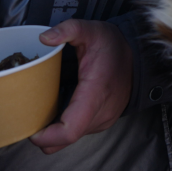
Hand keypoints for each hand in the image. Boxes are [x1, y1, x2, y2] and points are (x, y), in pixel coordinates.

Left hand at [30, 20, 131, 153]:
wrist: (142, 56)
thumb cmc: (115, 45)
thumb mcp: (93, 30)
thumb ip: (69, 29)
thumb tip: (44, 37)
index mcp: (95, 93)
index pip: (69, 131)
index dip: (44, 137)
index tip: (31, 128)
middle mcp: (101, 113)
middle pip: (63, 141)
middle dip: (42, 134)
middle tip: (30, 114)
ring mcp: (104, 120)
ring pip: (69, 140)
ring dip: (54, 131)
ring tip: (45, 109)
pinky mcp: (104, 122)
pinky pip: (78, 132)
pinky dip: (66, 125)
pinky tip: (62, 107)